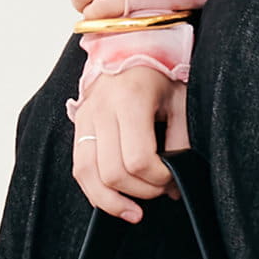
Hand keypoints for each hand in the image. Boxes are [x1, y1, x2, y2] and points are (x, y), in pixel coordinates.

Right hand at [70, 66, 190, 222]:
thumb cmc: (161, 74)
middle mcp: (102, 109)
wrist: (131, 46)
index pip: (138, 159)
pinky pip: (79, 169)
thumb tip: (174, 184)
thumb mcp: (181, 101)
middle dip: (141, 191)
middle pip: (113, 172)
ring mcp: (85, 117)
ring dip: (113, 201)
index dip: (158, 179)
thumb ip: (181, 141)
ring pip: (88, 174)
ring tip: (135, 212)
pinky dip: (95, 192)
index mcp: (131, 100)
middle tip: (162, 189)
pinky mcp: (77, 125)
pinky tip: (115, 202)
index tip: (173, 179)